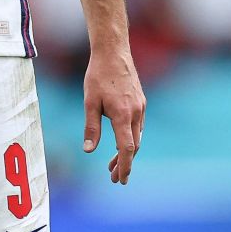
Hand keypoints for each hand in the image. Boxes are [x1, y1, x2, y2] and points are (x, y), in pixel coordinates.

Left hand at [83, 45, 144, 184]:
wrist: (113, 52)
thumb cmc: (98, 76)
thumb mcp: (89, 102)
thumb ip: (91, 127)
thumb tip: (89, 150)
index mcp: (122, 114)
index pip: (127, 148)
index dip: (124, 165)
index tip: (121, 179)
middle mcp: (135, 113)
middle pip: (134, 146)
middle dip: (124, 163)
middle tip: (115, 178)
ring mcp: (140, 107)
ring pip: (137, 136)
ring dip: (127, 152)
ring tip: (113, 164)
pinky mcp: (141, 102)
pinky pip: (138, 126)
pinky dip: (131, 138)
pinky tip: (121, 141)